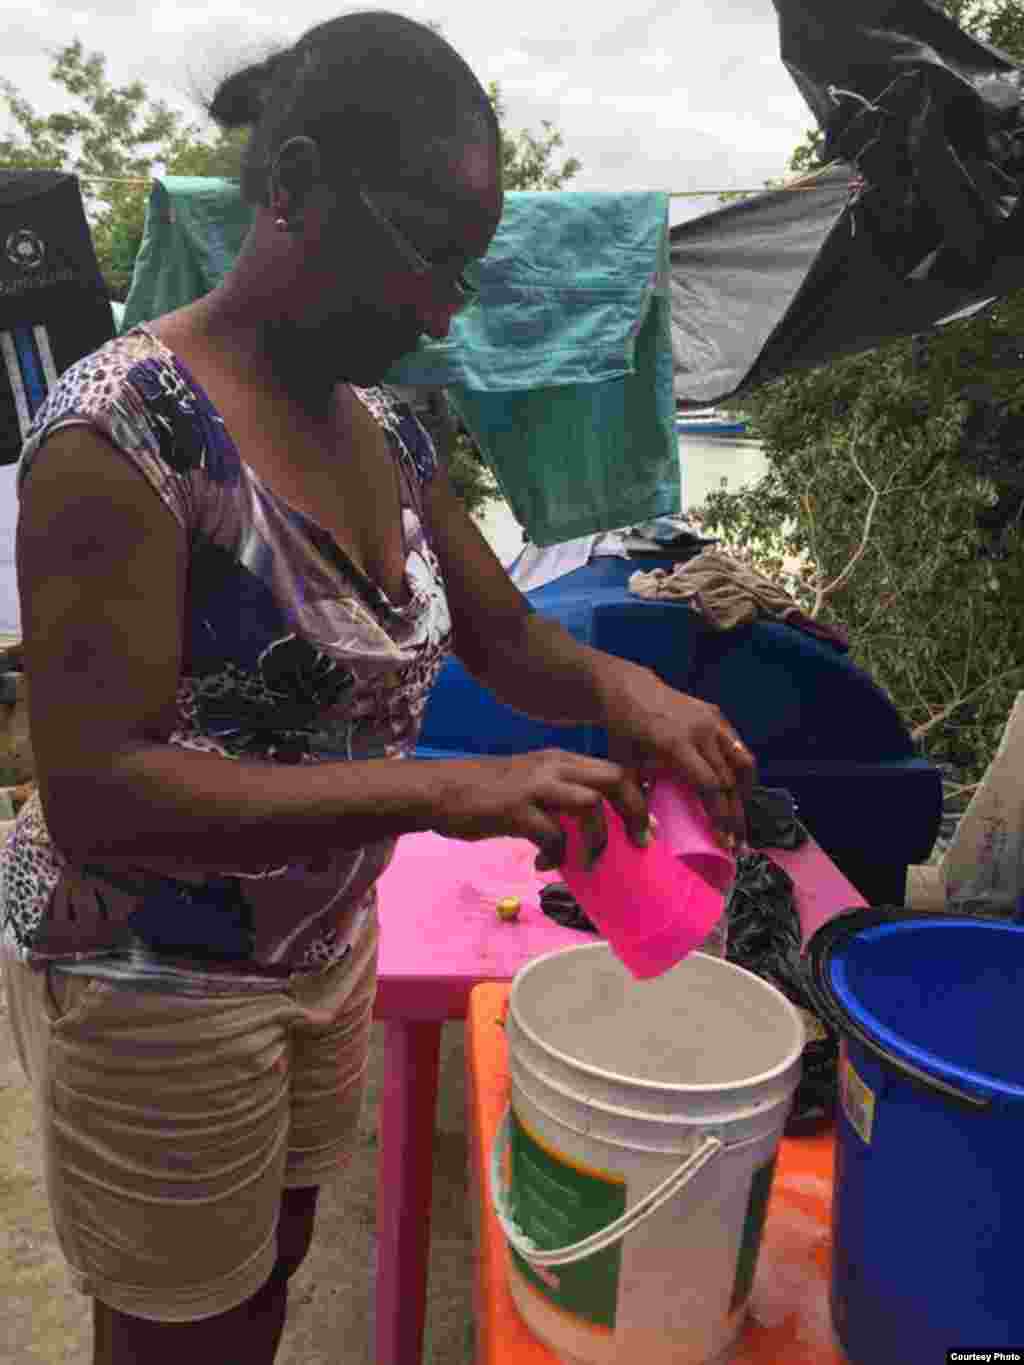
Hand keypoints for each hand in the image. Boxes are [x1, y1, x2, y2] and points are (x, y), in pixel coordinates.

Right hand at [431, 750, 648, 870]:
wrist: (437, 791)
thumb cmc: (483, 793)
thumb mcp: (528, 786)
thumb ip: (558, 801)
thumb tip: (587, 832)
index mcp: (560, 760)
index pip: (614, 769)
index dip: (638, 797)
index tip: (646, 827)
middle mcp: (553, 767)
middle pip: (614, 779)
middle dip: (635, 812)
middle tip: (638, 843)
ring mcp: (534, 786)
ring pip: (590, 804)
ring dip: (597, 838)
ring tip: (588, 862)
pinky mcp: (514, 808)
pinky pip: (552, 834)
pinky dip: (556, 855)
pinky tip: (541, 864)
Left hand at [598, 665, 756, 846]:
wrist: (628, 691)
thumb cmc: (624, 734)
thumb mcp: (625, 767)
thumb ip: (635, 803)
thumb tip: (643, 842)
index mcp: (676, 744)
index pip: (710, 786)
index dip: (720, 816)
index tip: (724, 842)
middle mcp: (700, 730)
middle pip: (730, 779)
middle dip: (736, 814)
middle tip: (737, 841)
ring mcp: (712, 719)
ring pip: (743, 761)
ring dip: (745, 793)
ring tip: (740, 816)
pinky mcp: (716, 714)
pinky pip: (737, 746)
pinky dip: (740, 770)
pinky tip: (735, 789)